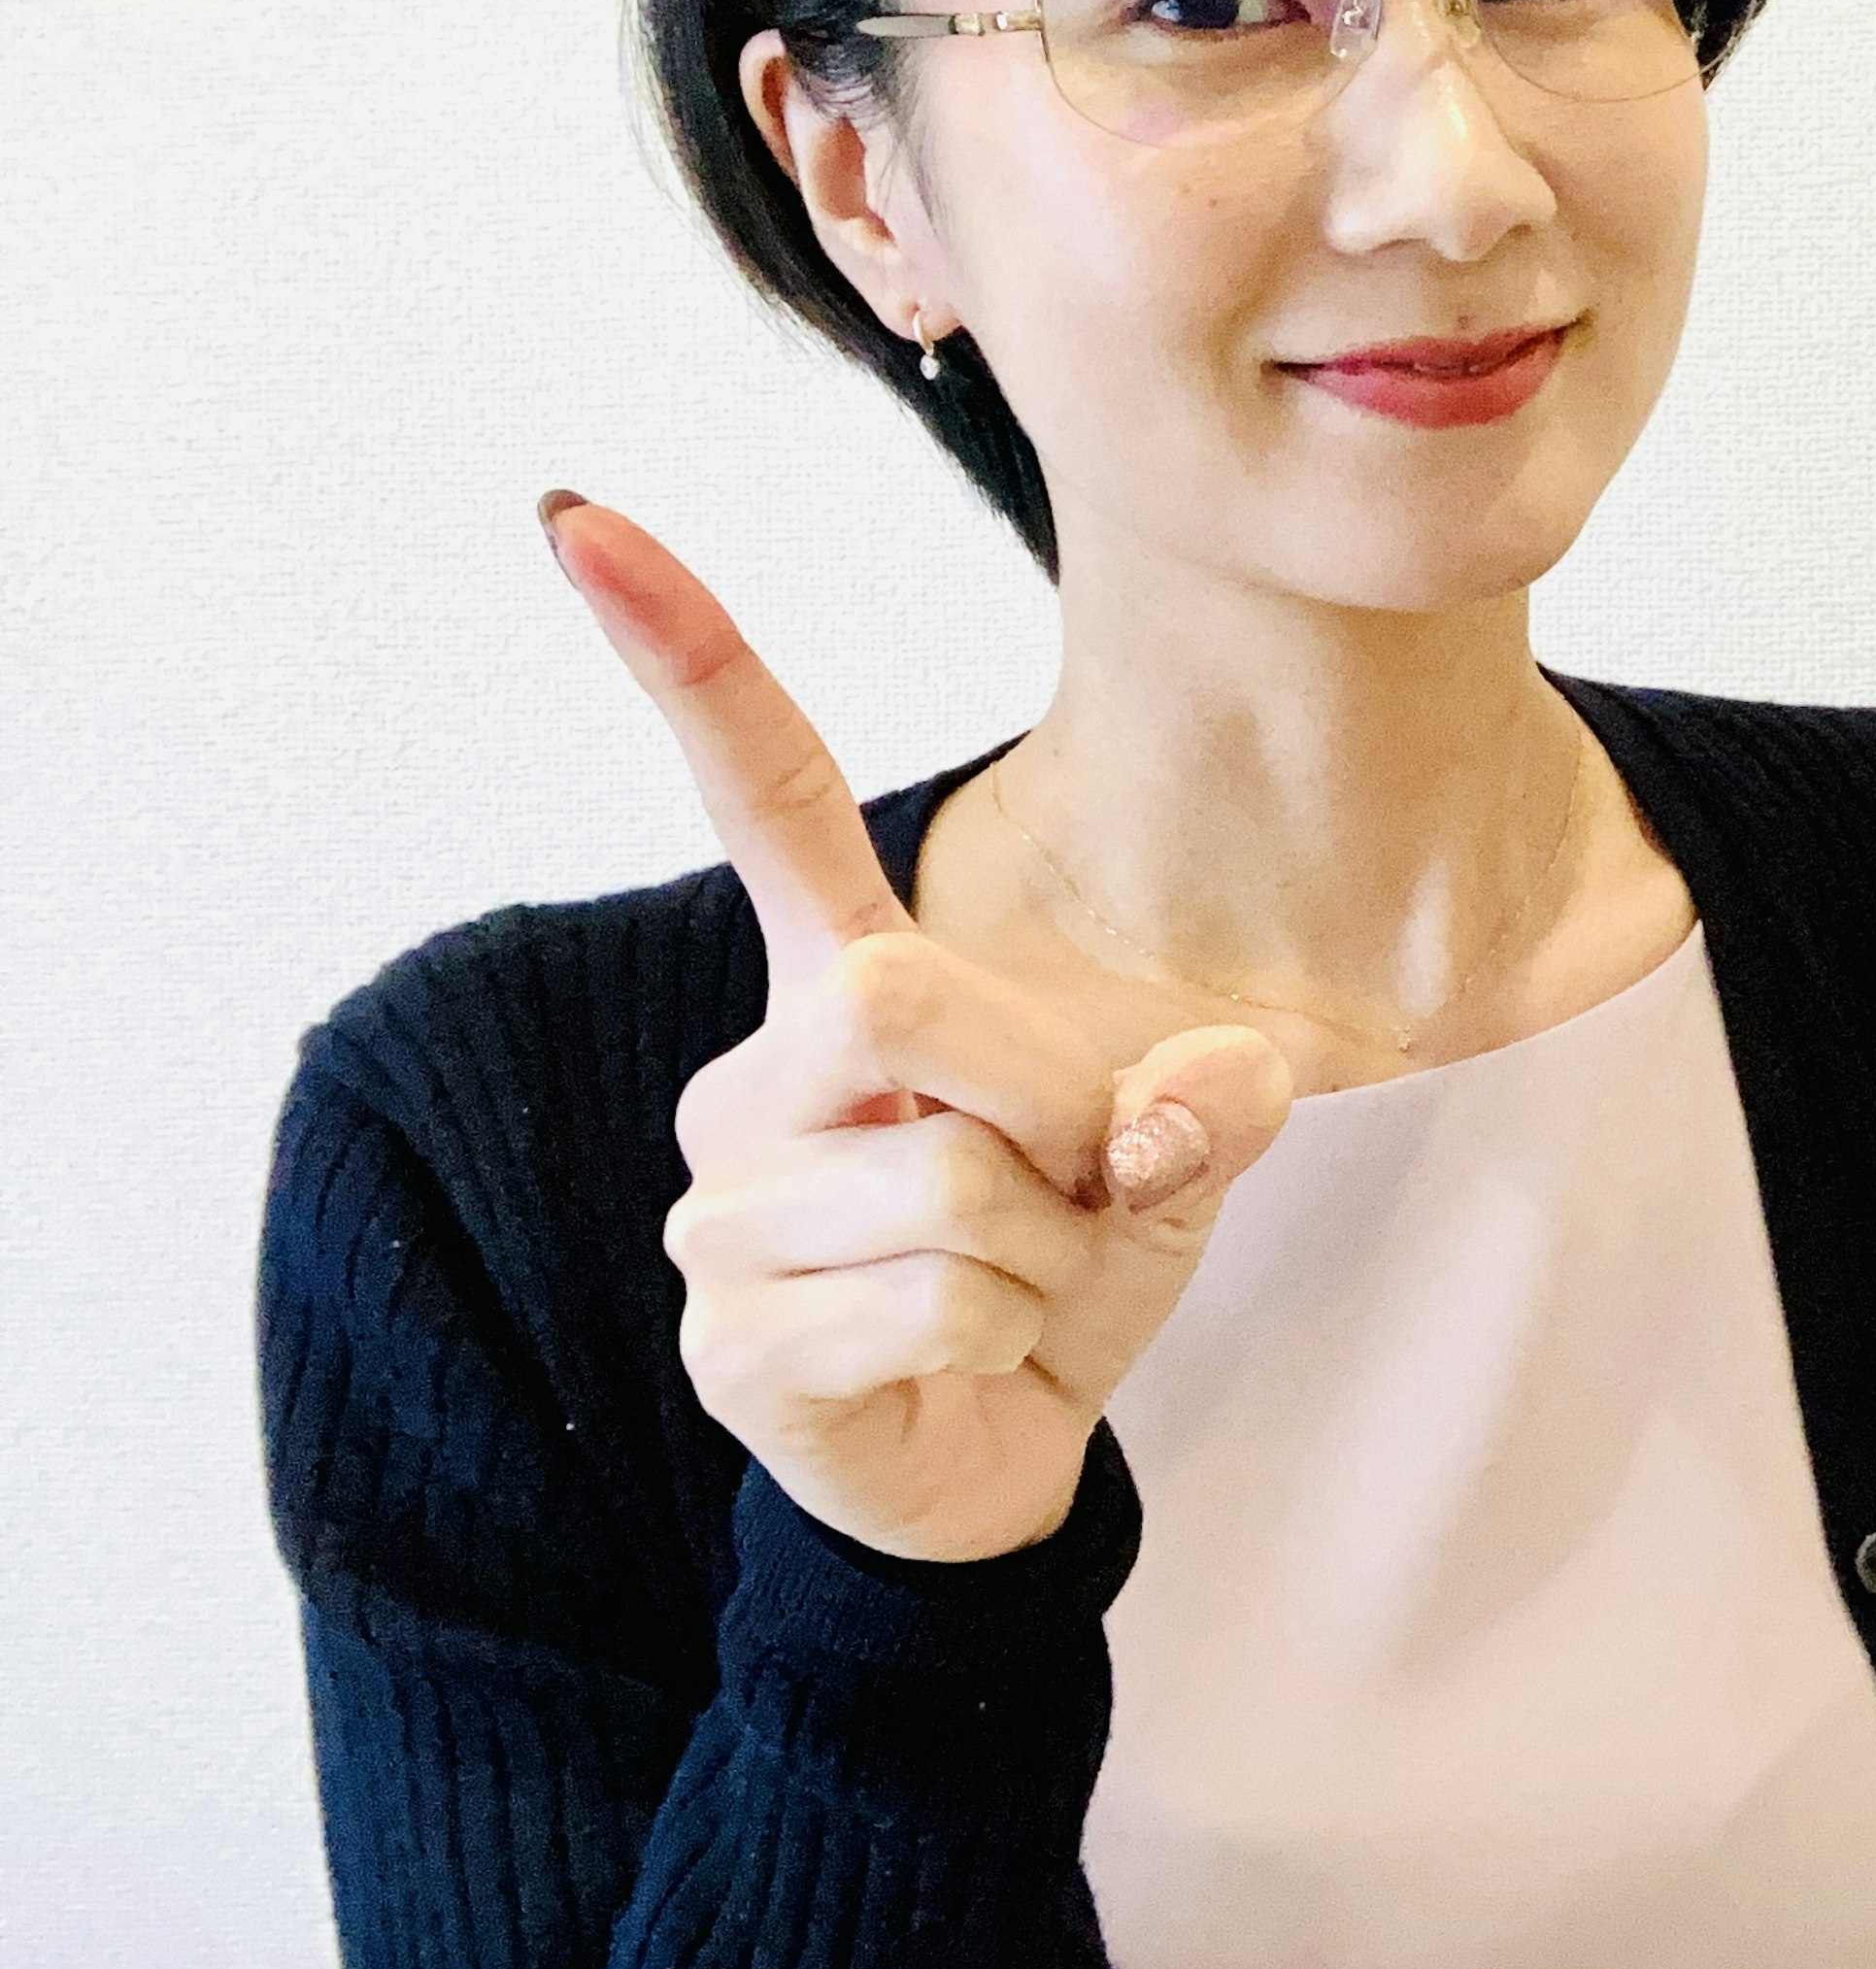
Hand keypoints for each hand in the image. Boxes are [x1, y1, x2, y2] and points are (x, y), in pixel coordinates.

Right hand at [542, 493, 1291, 1563]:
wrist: (997, 1454)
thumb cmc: (1058, 1267)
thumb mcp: (1170, 1155)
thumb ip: (1207, 1098)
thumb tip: (1202, 1096)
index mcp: (845, 986)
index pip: (757, 794)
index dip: (683, 655)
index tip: (574, 514)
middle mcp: (753, 1076)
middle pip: (901, 993)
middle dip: (1051, 1101)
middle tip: (1075, 1188)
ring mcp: (720, 1212)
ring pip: (952, 1180)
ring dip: (1055, 1248)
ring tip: (1016, 1289)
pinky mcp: (731, 1343)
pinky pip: (941, 1296)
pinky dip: (1018, 1332)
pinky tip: (964, 1357)